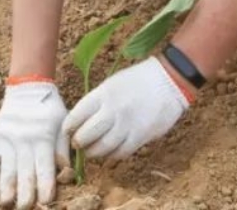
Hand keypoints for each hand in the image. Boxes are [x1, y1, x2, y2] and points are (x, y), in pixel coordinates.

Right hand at [0, 81, 68, 208]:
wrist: (27, 88)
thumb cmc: (49, 110)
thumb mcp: (63, 124)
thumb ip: (63, 148)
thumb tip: (66, 171)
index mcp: (44, 138)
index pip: (45, 166)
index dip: (45, 184)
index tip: (46, 200)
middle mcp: (25, 140)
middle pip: (25, 171)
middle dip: (26, 192)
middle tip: (26, 207)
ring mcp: (8, 139)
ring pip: (7, 167)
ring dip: (6, 187)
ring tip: (6, 202)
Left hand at [63, 56, 190, 161]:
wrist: (168, 81)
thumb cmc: (137, 80)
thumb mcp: (112, 84)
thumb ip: (97, 101)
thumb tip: (82, 121)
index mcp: (103, 94)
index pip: (77, 115)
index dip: (69, 126)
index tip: (67, 131)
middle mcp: (112, 110)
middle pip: (87, 135)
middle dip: (79, 142)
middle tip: (78, 144)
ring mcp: (126, 125)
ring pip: (102, 148)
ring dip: (93, 152)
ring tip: (91, 151)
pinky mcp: (140, 136)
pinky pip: (121, 153)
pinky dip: (112, 156)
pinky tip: (110, 153)